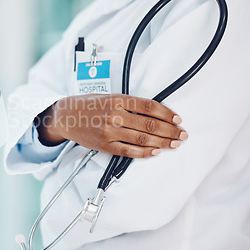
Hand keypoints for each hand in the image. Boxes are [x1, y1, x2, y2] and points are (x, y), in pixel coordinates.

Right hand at [36, 94, 187, 157]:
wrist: (66, 116)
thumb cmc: (89, 105)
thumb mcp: (109, 96)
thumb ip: (129, 103)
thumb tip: (155, 112)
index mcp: (118, 99)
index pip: (150, 106)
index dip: (167, 113)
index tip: (178, 119)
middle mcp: (115, 115)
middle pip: (150, 124)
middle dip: (170, 131)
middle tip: (183, 135)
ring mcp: (110, 131)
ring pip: (142, 139)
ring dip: (163, 143)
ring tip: (175, 144)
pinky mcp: (105, 145)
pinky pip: (129, 151)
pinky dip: (145, 153)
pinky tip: (156, 152)